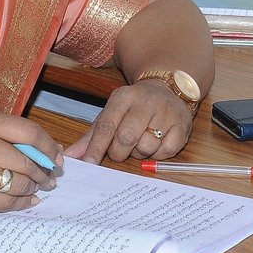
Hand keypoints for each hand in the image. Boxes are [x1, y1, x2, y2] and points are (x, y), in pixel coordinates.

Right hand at [0, 111, 60, 210]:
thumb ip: (5, 134)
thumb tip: (48, 151)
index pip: (28, 132)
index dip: (48, 147)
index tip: (56, 158)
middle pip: (26, 161)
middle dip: (43, 173)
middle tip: (49, 179)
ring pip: (18, 184)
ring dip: (31, 189)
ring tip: (34, 189)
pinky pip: (5, 203)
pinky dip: (20, 204)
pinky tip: (25, 202)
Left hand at [66, 78, 191, 162]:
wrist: (168, 88)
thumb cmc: (134, 107)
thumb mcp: (111, 114)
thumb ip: (91, 136)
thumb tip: (70, 156)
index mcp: (123, 98)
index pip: (106, 126)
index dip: (96, 147)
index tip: (88, 164)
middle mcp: (145, 102)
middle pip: (125, 138)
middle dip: (119, 152)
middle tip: (120, 150)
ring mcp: (166, 113)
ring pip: (146, 147)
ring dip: (140, 152)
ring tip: (141, 141)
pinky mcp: (182, 125)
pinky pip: (165, 152)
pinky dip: (158, 154)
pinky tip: (157, 142)